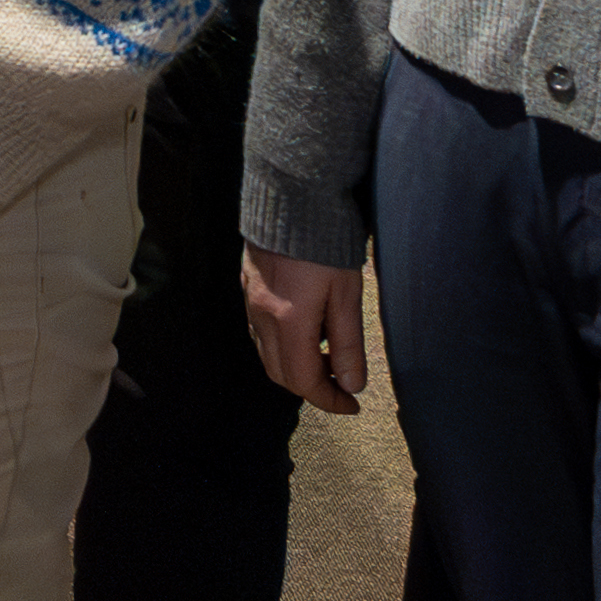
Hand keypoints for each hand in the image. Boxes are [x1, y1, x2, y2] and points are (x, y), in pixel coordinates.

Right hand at [242, 249, 368, 416]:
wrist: (292, 196)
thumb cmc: (325, 242)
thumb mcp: (347, 294)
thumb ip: (348, 343)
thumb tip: (352, 384)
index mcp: (289, 321)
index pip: (304, 380)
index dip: (329, 400)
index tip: (352, 404)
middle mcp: (262, 316)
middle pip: (280, 374)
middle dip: (312, 388)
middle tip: (342, 387)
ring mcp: (250, 302)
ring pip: (267, 355)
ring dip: (296, 369)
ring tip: (328, 360)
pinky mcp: (247, 287)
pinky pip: (260, 333)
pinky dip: (282, 347)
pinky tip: (306, 334)